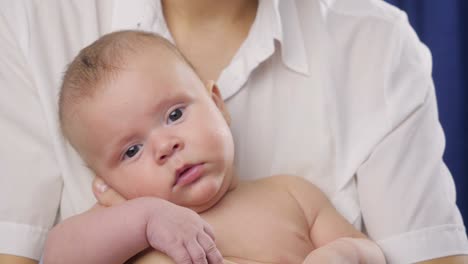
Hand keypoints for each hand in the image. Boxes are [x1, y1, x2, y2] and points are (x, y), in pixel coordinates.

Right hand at [93, 177, 222, 263]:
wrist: (148, 213)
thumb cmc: (163, 216)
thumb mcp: (182, 216)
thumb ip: (190, 224)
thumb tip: (194, 234)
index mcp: (197, 222)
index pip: (211, 236)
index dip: (213, 248)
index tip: (214, 257)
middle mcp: (194, 229)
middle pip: (210, 248)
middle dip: (215, 260)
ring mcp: (185, 237)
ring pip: (200, 256)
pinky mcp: (175, 244)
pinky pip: (186, 260)